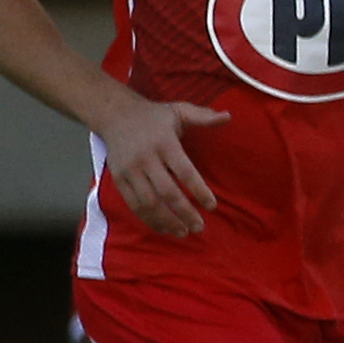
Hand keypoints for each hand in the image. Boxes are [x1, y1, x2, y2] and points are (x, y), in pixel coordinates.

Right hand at [93, 91, 227, 238]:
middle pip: (167, 192)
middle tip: (199, 227)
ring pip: (148, 202)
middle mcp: (146, 158)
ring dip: (166, 220)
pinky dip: (148, 218)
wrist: (115, 115)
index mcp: (165, 143)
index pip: (185, 171)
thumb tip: (228, 116)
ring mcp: (130, 170)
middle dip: (184, 212)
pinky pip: (133, 204)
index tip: (212, 206)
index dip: (199, 191)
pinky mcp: (118, 179)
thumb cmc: (154, 116)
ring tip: (183, 232)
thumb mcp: (179, 110)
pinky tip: (163, 227)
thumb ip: (204, 116)